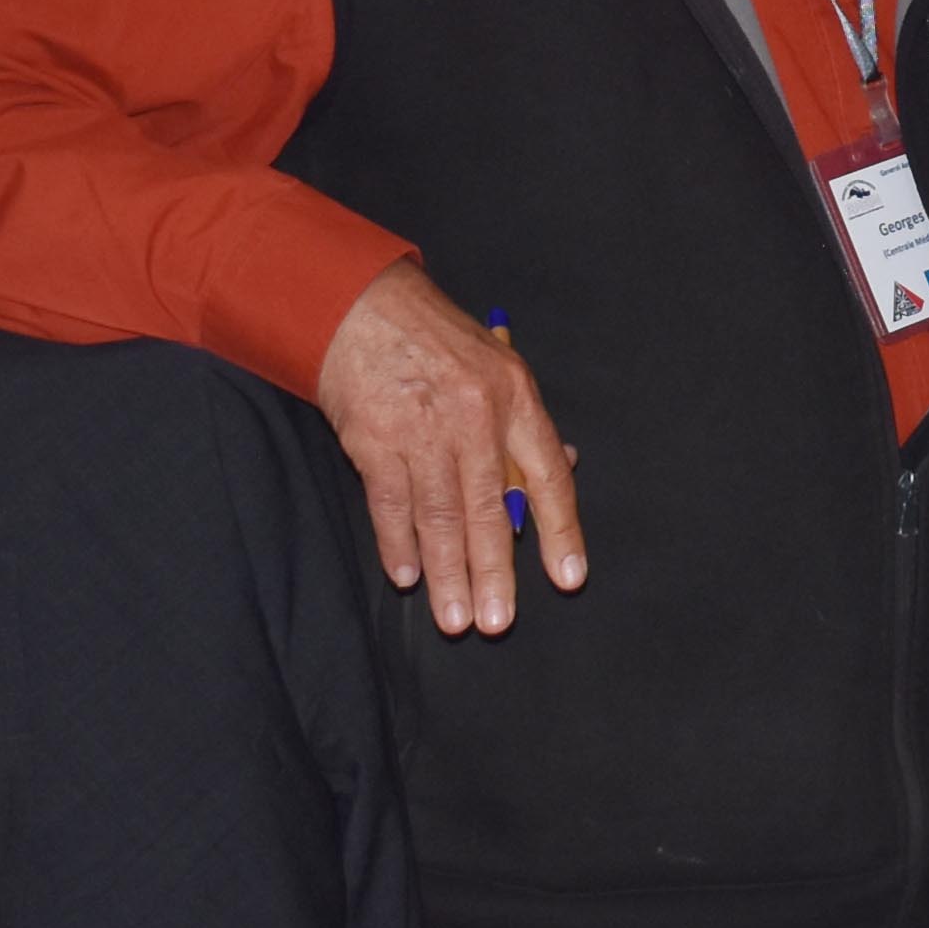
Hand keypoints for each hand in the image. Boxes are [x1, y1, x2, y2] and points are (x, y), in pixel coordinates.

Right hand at [311, 257, 584, 633]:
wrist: (361, 305)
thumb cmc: (434, 339)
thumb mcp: (497, 365)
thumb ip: (524, 423)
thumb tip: (562, 467)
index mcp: (515, 396)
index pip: (549, 474)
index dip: (560, 529)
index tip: (568, 577)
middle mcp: (474, 415)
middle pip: (491, 508)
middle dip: (495, 572)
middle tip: (497, 622)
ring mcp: (423, 428)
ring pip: (441, 515)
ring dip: (448, 573)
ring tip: (455, 618)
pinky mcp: (375, 438)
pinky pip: (391, 503)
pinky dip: (398, 544)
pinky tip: (407, 576)